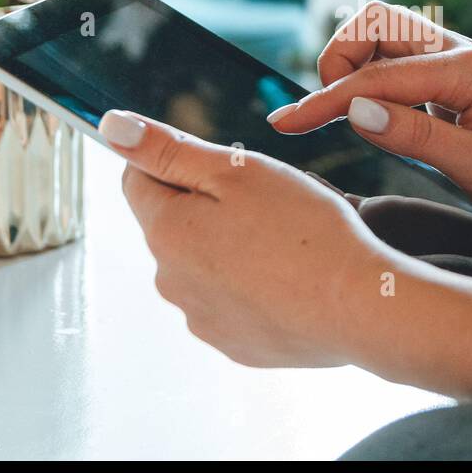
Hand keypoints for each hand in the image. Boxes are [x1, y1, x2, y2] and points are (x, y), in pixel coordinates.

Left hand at [102, 109, 403, 366]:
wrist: (359, 307)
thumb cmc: (305, 230)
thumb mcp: (236, 170)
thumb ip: (167, 149)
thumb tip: (112, 127)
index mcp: (166, 231)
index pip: (137, 178)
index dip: (177, 159)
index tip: (224, 163)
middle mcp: (171, 281)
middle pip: (173, 223)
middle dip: (207, 205)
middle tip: (267, 201)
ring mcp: (202, 319)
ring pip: (203, 264)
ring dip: (229, 247)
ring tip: (285, 241)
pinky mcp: (236, 345)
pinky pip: (232, 302)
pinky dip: (253, 286)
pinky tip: (291, 278)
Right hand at [268, 1, 471, 240]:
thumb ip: (415, 137)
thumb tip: (355, 111)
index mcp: (466, 69)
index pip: (375, 77)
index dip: (324, 101)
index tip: (283, 125)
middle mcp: (457, 53)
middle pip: (373, 24)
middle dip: (338, 62)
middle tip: (329, 118)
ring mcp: (452, 64)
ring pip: (380, 38)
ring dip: (352, 70)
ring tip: (349, 121)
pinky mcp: (447, 82)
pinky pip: (394, 65)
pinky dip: (370, 84)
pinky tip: (372, 122)